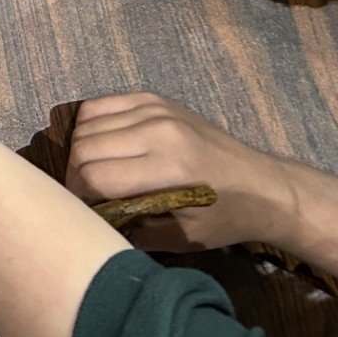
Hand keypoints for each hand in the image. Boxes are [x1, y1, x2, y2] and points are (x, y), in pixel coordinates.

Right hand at [66, 93, 299, 250]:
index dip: (80, 197)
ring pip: (85, 126)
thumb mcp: (179, 238)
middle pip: (83, 149)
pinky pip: (98, 106)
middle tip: (87, 193)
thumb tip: (87, 216)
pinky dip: (89, 127)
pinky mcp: (153, 98)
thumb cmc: (224, 218)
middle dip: (75, 176)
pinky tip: (101, 146)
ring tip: (95, 171)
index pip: (94, 177)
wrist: (262, 185)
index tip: (87, 210)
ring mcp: (155, 109)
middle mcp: (159, 131)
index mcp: (169, 169)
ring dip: (80, 152)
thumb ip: (129, 228)